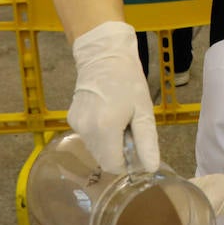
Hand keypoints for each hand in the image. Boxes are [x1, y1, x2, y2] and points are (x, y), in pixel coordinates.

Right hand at [67, 21, 158, 172]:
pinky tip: (107, 114)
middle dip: (119, 152)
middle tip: (130, 128)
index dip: (129, 162)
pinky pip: (89, 137)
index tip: (138, 146)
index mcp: (105, 129)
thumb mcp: (143, 111)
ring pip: (96, 149)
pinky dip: (99, 133)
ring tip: (119, 119)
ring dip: (109, 143)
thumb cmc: (128, 81)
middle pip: (104, 159)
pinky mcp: (71, 119)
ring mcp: (76, 125)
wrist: (103, 56)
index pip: (114, 166)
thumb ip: (146, 142)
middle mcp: (86, 130)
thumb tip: (151, 168)